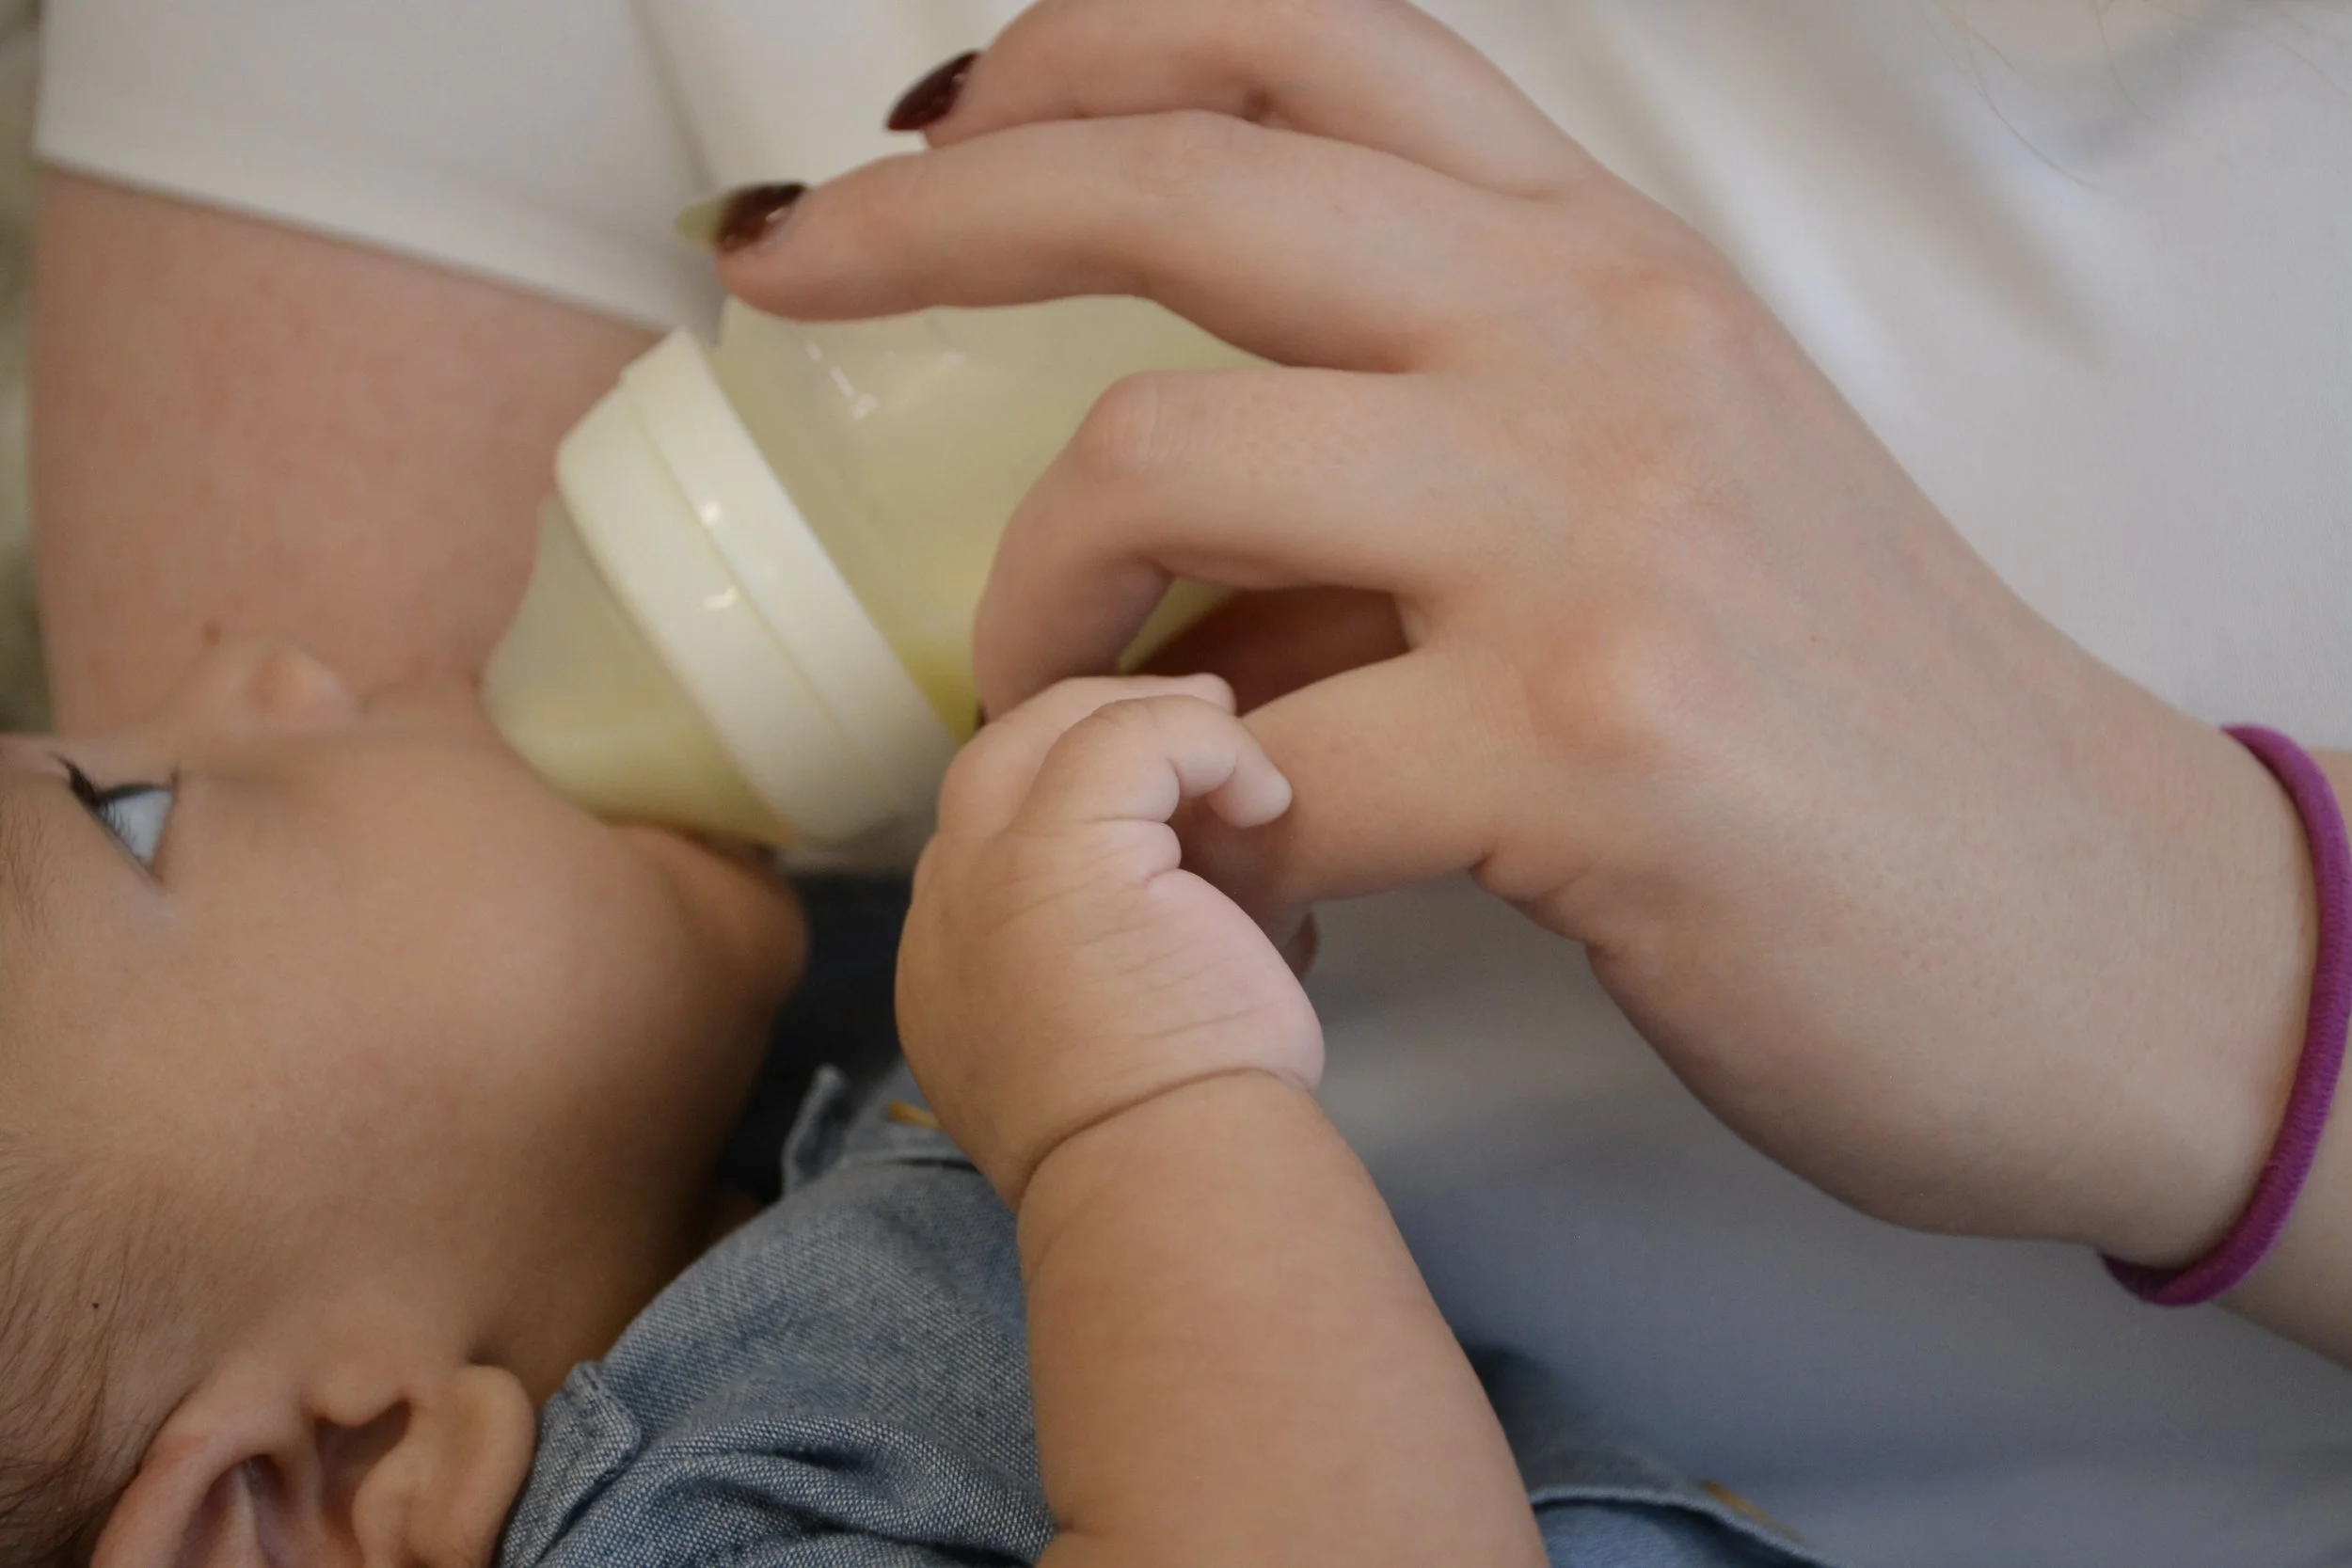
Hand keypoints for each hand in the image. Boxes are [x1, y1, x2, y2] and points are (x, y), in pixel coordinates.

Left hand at [728, 0, 2315, 1268]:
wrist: (2102, 933)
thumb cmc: (1867, 721)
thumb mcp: (1670, 496)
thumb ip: (1433, 455)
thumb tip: (1171, 544)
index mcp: (1607, 266)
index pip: (1299, 38)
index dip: (1073, 50)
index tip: (921, 138)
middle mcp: (1596, 348)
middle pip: (1186, 186)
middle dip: (935, 218)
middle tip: (795, 286)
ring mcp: (1598, 536)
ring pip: (1164, 468)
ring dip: (1037, 603)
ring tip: (1041, 707)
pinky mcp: (1598, 750)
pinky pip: (1259, 759)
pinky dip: (1175, 823)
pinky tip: (1211, 872)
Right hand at [897, 675, 1319, 1207]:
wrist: (1169, 1191)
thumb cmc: (1180, 1150)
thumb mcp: (1130, 1058)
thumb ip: (1141, 976)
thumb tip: (1230, 913)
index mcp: (951, 978)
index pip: (992, 845)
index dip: (1076, 807)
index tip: (1172, 810)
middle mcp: (943, 919)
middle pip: (996, 763)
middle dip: (1092, 732)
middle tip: (1197, 723)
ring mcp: (983, 877)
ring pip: (1044, 731)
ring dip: (1148, 722)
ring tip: (1233, 741)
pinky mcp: (1053, 852)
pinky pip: (1124, 736)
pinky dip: (1204, 744)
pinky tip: (1266, 797)